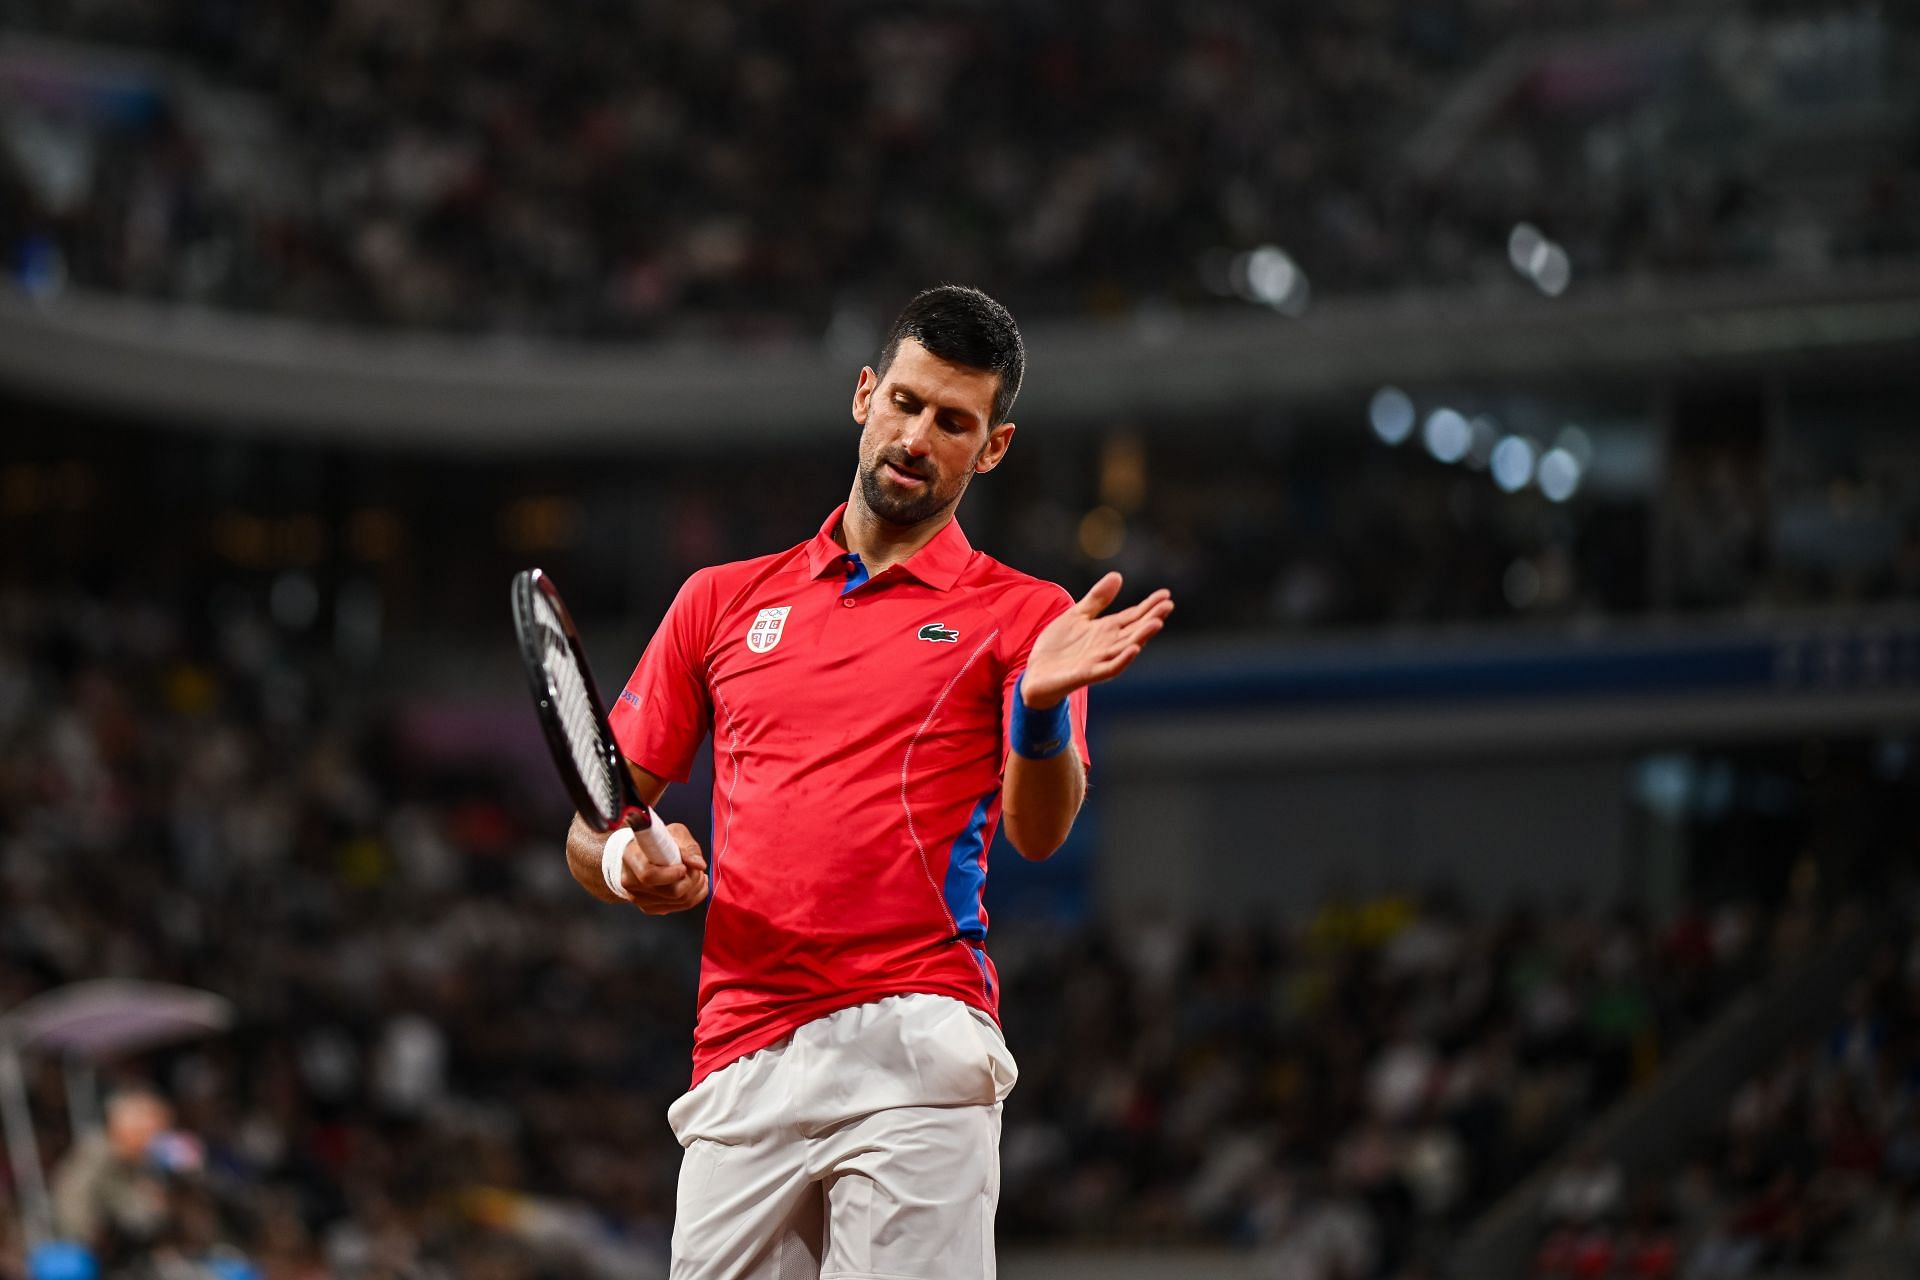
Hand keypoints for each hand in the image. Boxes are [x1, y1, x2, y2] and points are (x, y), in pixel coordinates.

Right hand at [618, 823, 709, 914]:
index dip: (671, 874)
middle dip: (692, 880)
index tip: (684, 867)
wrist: (641, 854)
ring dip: (696, 888)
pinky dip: (694, 896)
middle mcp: (630, 880)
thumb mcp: (673, 834)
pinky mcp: (648, 908)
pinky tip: (694, 884)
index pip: (649, 874)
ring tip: (697, 874)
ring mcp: (638, 897)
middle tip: (697, 868)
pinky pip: (679, 908)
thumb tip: (698, 864)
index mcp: (632, 857)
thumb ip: (687, 847)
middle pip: (670, 891)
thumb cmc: (656, 842)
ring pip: (678, 901)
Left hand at [1021, 572, 1172, 708]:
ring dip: (1142, 636)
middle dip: (1151, 618)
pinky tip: (1134, 649)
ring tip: (1156, 623)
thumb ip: (1097, 599)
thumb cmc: (1058, 647)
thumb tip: (1118, 576)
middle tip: (1168, 605)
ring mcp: (1099, 660)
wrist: (1036, 674)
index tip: (1166, 594)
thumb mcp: (1077, 615)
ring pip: (1126, 647)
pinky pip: (1110, 669)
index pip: (1133, 616)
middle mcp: (1108, 645)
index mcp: (1106, 630)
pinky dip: (1123, 660)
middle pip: (1134, 630)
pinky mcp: (1088, 674)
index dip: (1149, 606)